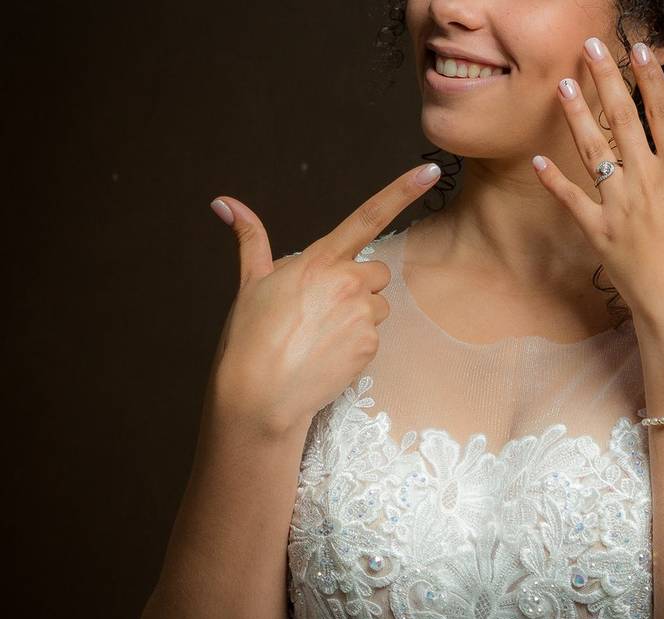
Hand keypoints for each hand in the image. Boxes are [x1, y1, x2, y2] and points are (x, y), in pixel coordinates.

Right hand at [202, 163, 441, 437]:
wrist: (261, 394)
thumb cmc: (250, 337)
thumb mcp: (251, 283)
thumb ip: (251, 239)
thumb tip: (225, 203)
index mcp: (319, 260)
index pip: (367, 217)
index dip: (402, 190)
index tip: (430, 171)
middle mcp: (347, 281)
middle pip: (377, 272)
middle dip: (360, 286)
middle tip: (324, 309)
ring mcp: (362, 314)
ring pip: (378, 306)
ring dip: (360, 316)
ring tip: (322, 335)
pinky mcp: (370, 344)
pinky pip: (375, 336)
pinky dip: (357, 344)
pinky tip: (328, 354)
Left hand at [532, 36, 663, 327]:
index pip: (663, 112)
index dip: (650, 78)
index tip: (637, 48)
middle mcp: (644, 180)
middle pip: (622, 120)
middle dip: (605, 79)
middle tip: (587, 47)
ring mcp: (617, 205)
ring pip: (592, 152)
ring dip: (576, 117)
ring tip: (561, 87)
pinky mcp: (598, 233)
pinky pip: (570, 202)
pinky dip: (553, 182)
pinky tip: (536, 161)